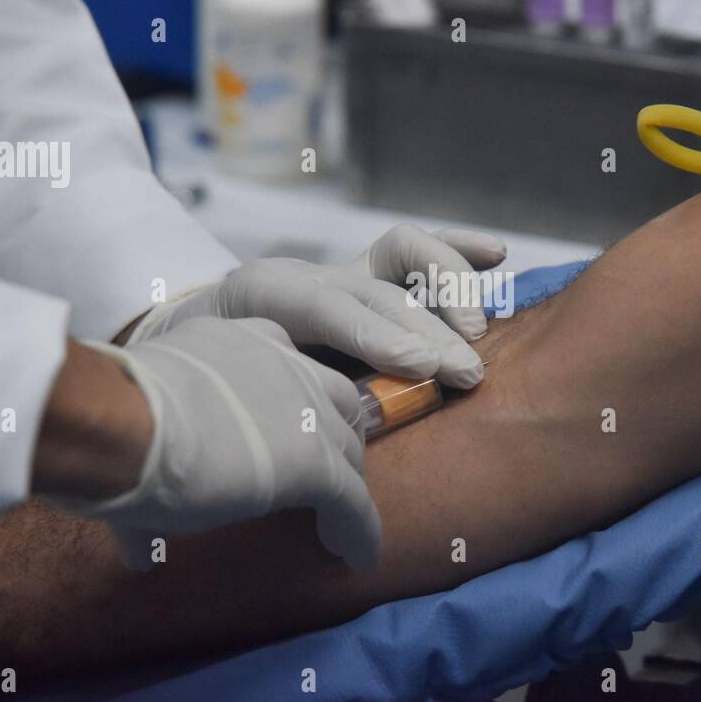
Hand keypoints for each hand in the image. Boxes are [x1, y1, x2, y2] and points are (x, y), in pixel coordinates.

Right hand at [44, 316, 377, 571]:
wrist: (120, 423)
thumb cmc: (113, 416)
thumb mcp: (137, 421)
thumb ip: (147, 477)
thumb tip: (139, 553)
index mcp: (242, 340)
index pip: (290, 369)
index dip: (296, 405)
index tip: (289, 435)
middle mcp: (285, 362)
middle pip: (334, 402)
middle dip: (335, 438)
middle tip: (327, 476)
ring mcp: (306, 411)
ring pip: (349, 451)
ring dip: (350, 486)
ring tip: (344, 521)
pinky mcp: (316, 463)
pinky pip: (353, 502)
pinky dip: (360, 531)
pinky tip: (357, 557)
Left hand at [128, 226, 506, 388]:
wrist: (201, 340)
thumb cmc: (215, 381)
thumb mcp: (222, 392)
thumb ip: (266, 406)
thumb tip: (319, 450)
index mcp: (261, 299)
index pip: (325, 306)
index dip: (375, 333)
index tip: (419, 370)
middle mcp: (309, 277)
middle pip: (378, 289)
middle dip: (427, 328)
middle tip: (464, 371)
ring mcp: (342, 273)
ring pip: (404, 255)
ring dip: (450, 289)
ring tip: (479, 333)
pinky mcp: (369, 276)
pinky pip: (418, 253)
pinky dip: (459, 252)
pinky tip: (499, 255)